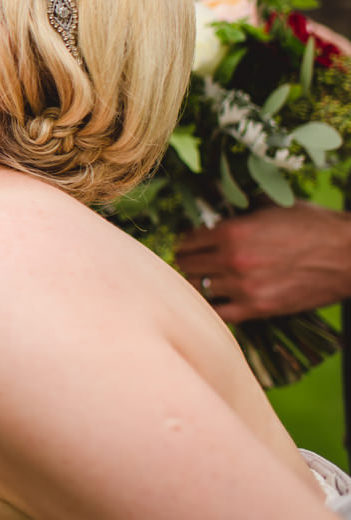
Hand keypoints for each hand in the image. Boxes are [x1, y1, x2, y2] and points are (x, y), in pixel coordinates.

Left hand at [174, 203, 350, 322]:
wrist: (350, 255)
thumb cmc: (315, 226)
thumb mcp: (272, 207)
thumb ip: (239, 211)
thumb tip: (215, 208)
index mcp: (232, 231)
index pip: (188, 239)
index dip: (187, 240)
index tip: (190, 243)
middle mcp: (232, 260)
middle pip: (186, 264)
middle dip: (188, 260)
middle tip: (194, 260)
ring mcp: (244, 287)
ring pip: (199, 288)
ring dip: (202, 282)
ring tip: (209, 277)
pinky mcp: (258, 308)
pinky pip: (219, 312)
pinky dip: (215, 305)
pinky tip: (219, 297)